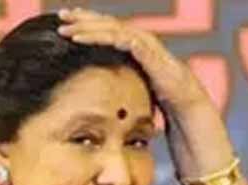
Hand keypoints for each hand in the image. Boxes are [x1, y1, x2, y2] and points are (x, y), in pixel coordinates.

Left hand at [57, 8, 209, 111]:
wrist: (186, 106)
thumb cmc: (163, 99)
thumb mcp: (136, 85)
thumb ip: (122, 79)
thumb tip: (102, 91)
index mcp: (136, 46)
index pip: (110, 30)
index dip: (90, 24)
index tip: (68, 23)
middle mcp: (140, 40)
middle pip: (107, 23)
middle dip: (84, 18)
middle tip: (61, 16)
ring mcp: (145, 44)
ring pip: (111, 28)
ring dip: (86, 26)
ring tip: (65, 28)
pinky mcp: (147, 52)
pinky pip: (119, 39)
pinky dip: (98, 37)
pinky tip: (80, 39)